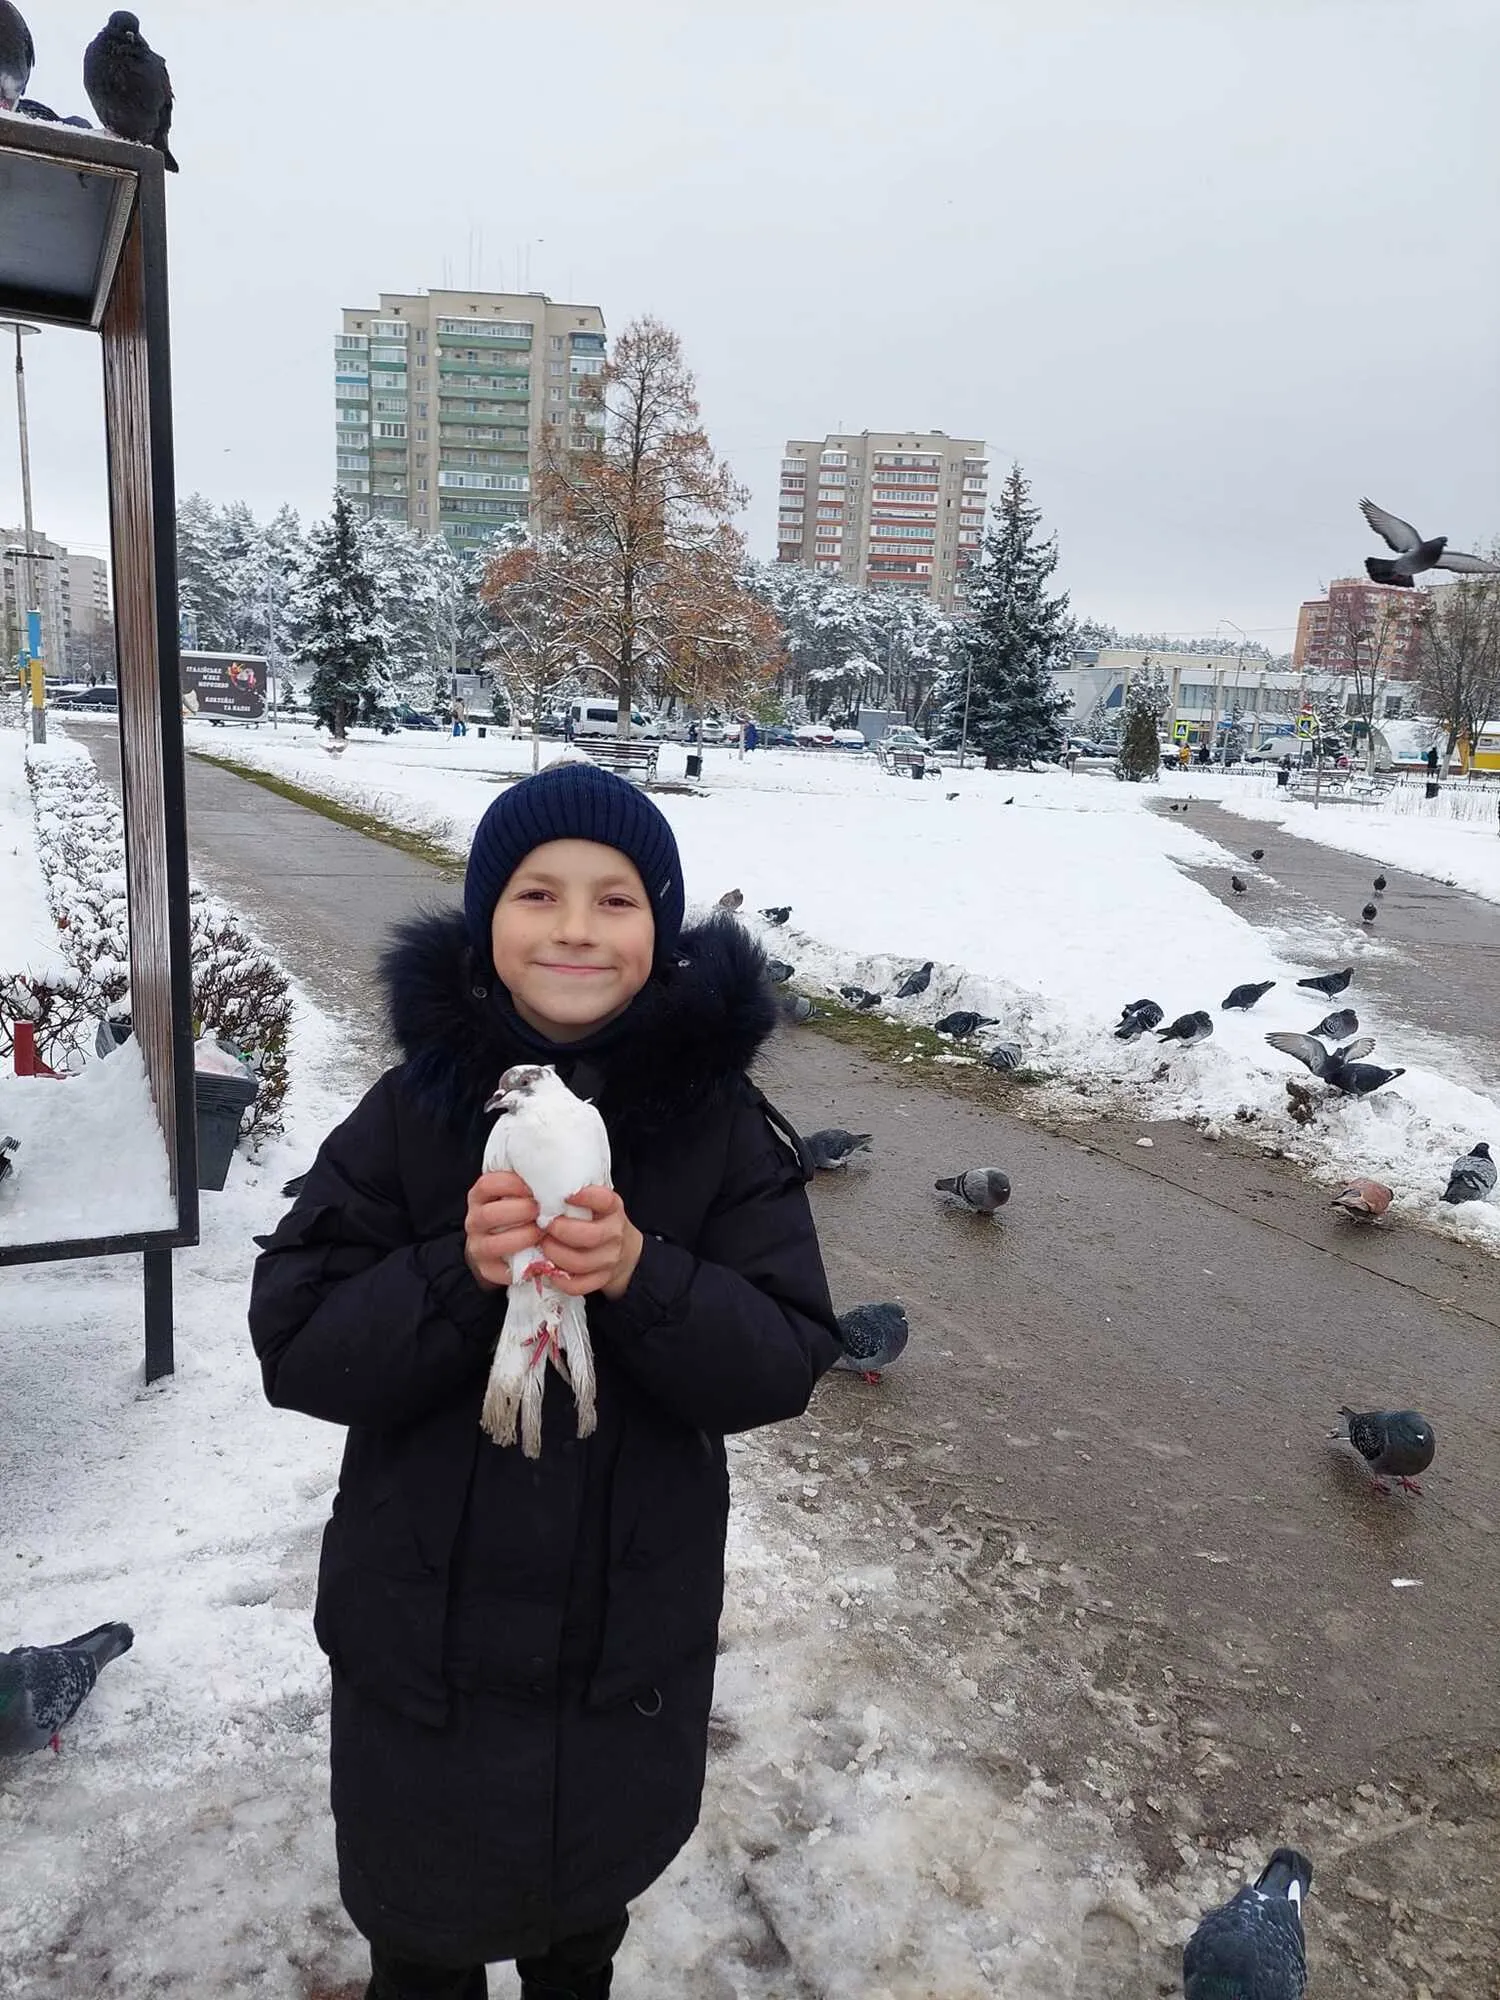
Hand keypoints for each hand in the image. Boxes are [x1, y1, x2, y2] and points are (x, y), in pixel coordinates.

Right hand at [464, 1170, 540, 1291]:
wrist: (499, 1246)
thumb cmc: (516, 1212)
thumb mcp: (515, 1193)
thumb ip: (526, 1183)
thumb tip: (555, 1170)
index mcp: (480, 1196)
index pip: (487, 1184)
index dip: (511, 1184)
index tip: (533, 1187)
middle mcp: (474, 1220)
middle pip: (488, 1214)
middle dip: (519, 1211)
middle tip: (541, 1211)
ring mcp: (478, 1245)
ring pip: (493, 1244)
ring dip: (522, 1237)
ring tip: (542, 1233)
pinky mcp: (486, 1268)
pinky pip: (499, 1271)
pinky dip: (520, 1266)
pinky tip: (538, 1256)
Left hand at [541, 1186, 642, 1300]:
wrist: (626, 1252)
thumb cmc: (600, 1221)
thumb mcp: (597, 1203)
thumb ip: (579, 1196)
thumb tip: (541, 1184)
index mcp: (613, 1208)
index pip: (604, 1200)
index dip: (585, 1197)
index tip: (565, 1196)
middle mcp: (615, 1233)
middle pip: (589, 1235)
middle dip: (561, 1231)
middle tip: (544, 1226)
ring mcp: (610, 1259)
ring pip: (580, 1262)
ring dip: (555, 1255)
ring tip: (543, 1246)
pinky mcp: (601, 1279)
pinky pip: (579, 1285)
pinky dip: (560, 1280)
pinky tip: (549, 1269)